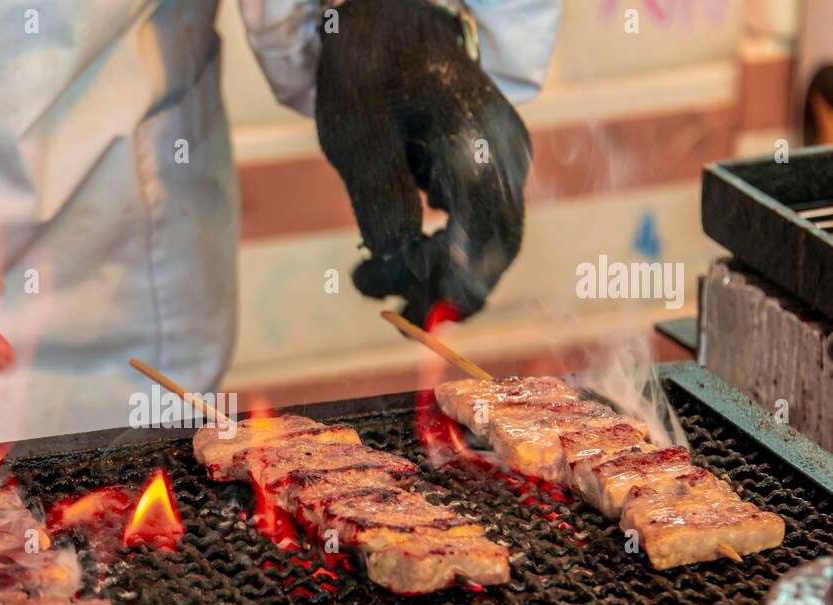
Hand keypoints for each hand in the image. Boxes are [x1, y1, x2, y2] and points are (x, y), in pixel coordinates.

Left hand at [315, 0, 531, 326]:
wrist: (392, 20)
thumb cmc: (371, 70)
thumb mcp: (357, 135)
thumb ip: (379, 200)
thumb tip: (397, 258)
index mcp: (477, 144)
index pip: (487, 236)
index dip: (455, 287)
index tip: (412, 316)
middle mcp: (506, 156)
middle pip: (494, 250)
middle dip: (439, 291)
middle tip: (379, 304)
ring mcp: (505, 162)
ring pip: (485, 243)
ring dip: (433, 274)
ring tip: (367, 278)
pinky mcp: (491, 170)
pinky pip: (476, 224)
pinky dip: (439, 250)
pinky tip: (392, 252)